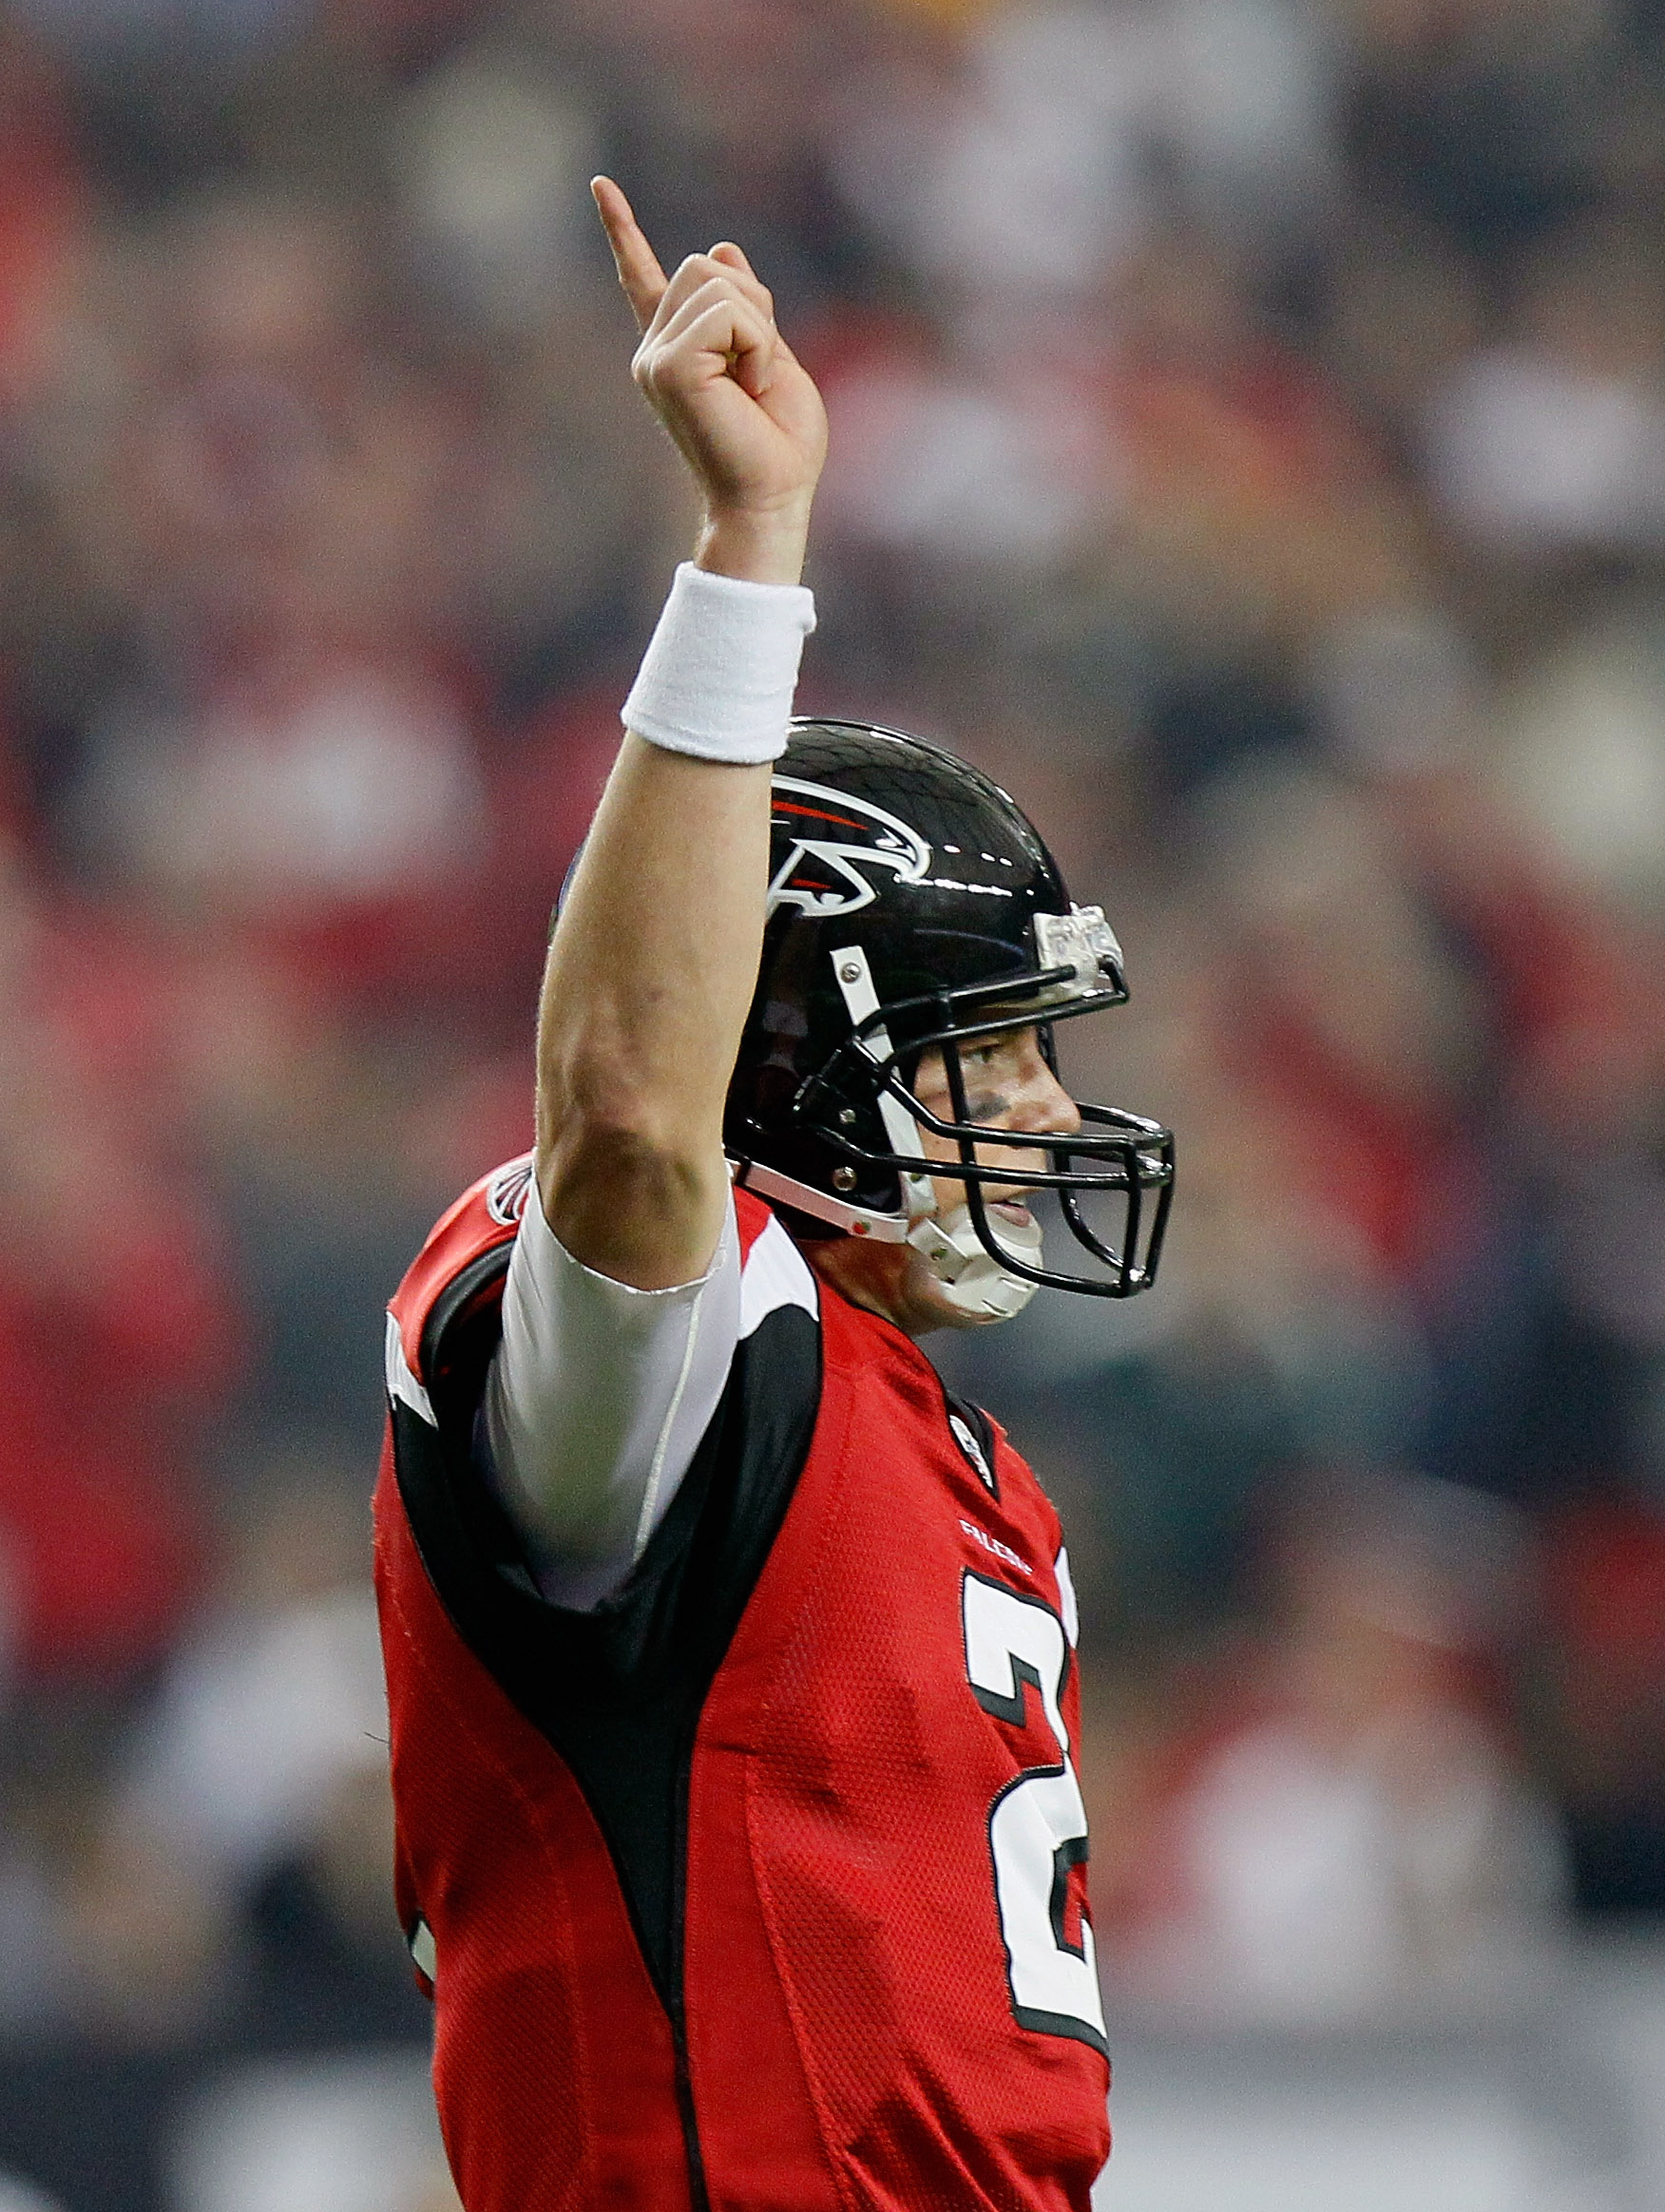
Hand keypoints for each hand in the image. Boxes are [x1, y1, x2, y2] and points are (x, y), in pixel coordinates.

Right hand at [592, 176, 827, 583]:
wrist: (772, 497)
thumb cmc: (779, 446)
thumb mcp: (772, 357)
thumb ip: (747, 308)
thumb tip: (721, 249)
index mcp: (677, 348)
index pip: (645, 278)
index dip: (624, 231)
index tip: (601, 186)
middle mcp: (655, 350)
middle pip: (701, 265)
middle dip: (751, 305)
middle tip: (758, 370)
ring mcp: (655, 358)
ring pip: (715, 282)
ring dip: (757, 328)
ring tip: (754, 385)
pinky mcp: (667, 368)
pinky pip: (725, 313)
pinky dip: (756, 344)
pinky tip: (750, 387)